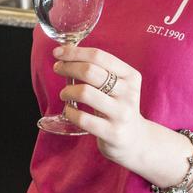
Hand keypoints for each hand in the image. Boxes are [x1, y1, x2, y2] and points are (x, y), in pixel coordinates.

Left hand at [53, 45, 147, 170]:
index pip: (99, 56)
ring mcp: (121, 114)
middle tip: (58, 69)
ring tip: (64, 94)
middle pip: (90, 71)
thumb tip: (67, 54)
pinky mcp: (112, 133)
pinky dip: (69, 112)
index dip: (75, 52)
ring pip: (85, 92)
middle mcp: (129, 93)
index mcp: (131, 76)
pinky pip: (82, 118)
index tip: (58, 53)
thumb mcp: (118, 86)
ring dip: (67, 91)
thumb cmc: (117, 106)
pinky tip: (69, 110)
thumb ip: (100, 70)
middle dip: (68, 67)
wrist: (135, 140)